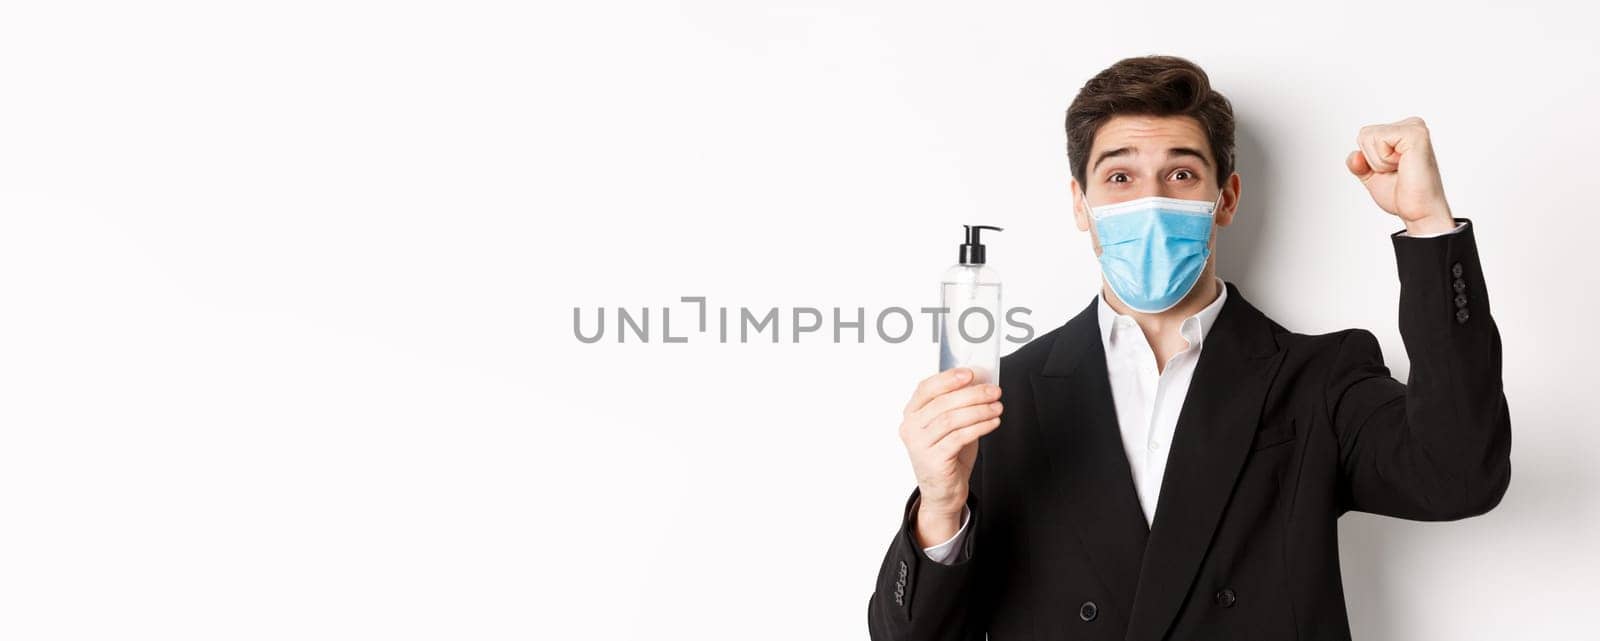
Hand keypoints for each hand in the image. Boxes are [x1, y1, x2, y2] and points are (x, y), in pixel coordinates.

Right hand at [899, 367, 1003, 545]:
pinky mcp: (934, 460)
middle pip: (942, 403)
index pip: (926, 388)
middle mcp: (911, 428)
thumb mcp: (949, 426)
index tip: (970, 374)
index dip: (948, 378)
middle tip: (994, 391)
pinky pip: (960, 437)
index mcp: (911, 414)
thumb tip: (980, 383)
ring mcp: (920, 445)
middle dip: (972, 394)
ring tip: (997, 407)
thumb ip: (957, 405)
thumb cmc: (947, 455)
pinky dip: (980, 427)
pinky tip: (992, 423)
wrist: (943, 492)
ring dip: (979, 410)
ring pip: (952, 419)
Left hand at [1345, 116, 1456, 234]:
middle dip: (1373, 161)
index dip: (1369, 160)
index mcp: (1403, 132)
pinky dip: (1384, 160)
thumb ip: (1358, 163)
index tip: (1392, 171)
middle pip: (1364, 134)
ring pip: (1368, 137)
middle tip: (1397, 172)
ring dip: (1379, 162)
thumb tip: (1355, 156)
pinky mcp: (1415, 134)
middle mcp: (1411, 125)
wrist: (1420, 212)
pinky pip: (1378, 140)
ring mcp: (1415, 127)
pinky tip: (1403, 166)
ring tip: (1402, 170)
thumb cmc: (1402, 194)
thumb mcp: (1371, 175)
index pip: (1364, 136)